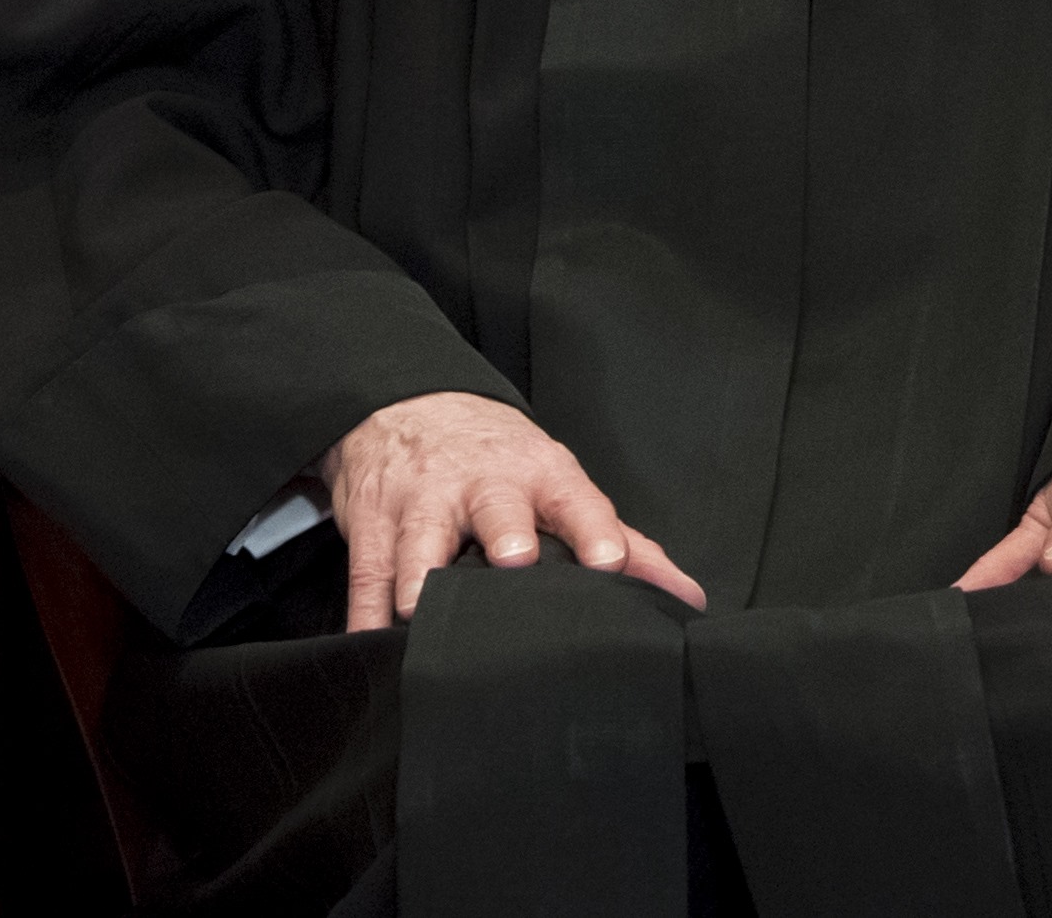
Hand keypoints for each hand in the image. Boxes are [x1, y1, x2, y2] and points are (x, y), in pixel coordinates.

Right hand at [320, 390, 704, 632]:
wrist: (407, 409)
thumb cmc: (501, 461)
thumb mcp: (561, 487)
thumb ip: (625, 542)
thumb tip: (687, 596)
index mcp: (541, 475)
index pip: (577, 499)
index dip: (596, 530)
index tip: (611, 563)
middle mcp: (482, 485)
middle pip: (497, 508)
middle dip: (506, 533)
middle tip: (516, 560)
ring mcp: (421, 505)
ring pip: (419, 542)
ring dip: (421, 576)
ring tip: (422, 609)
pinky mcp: (370, 529)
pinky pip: (366, 577)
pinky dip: (364, 613)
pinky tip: (369, 642)